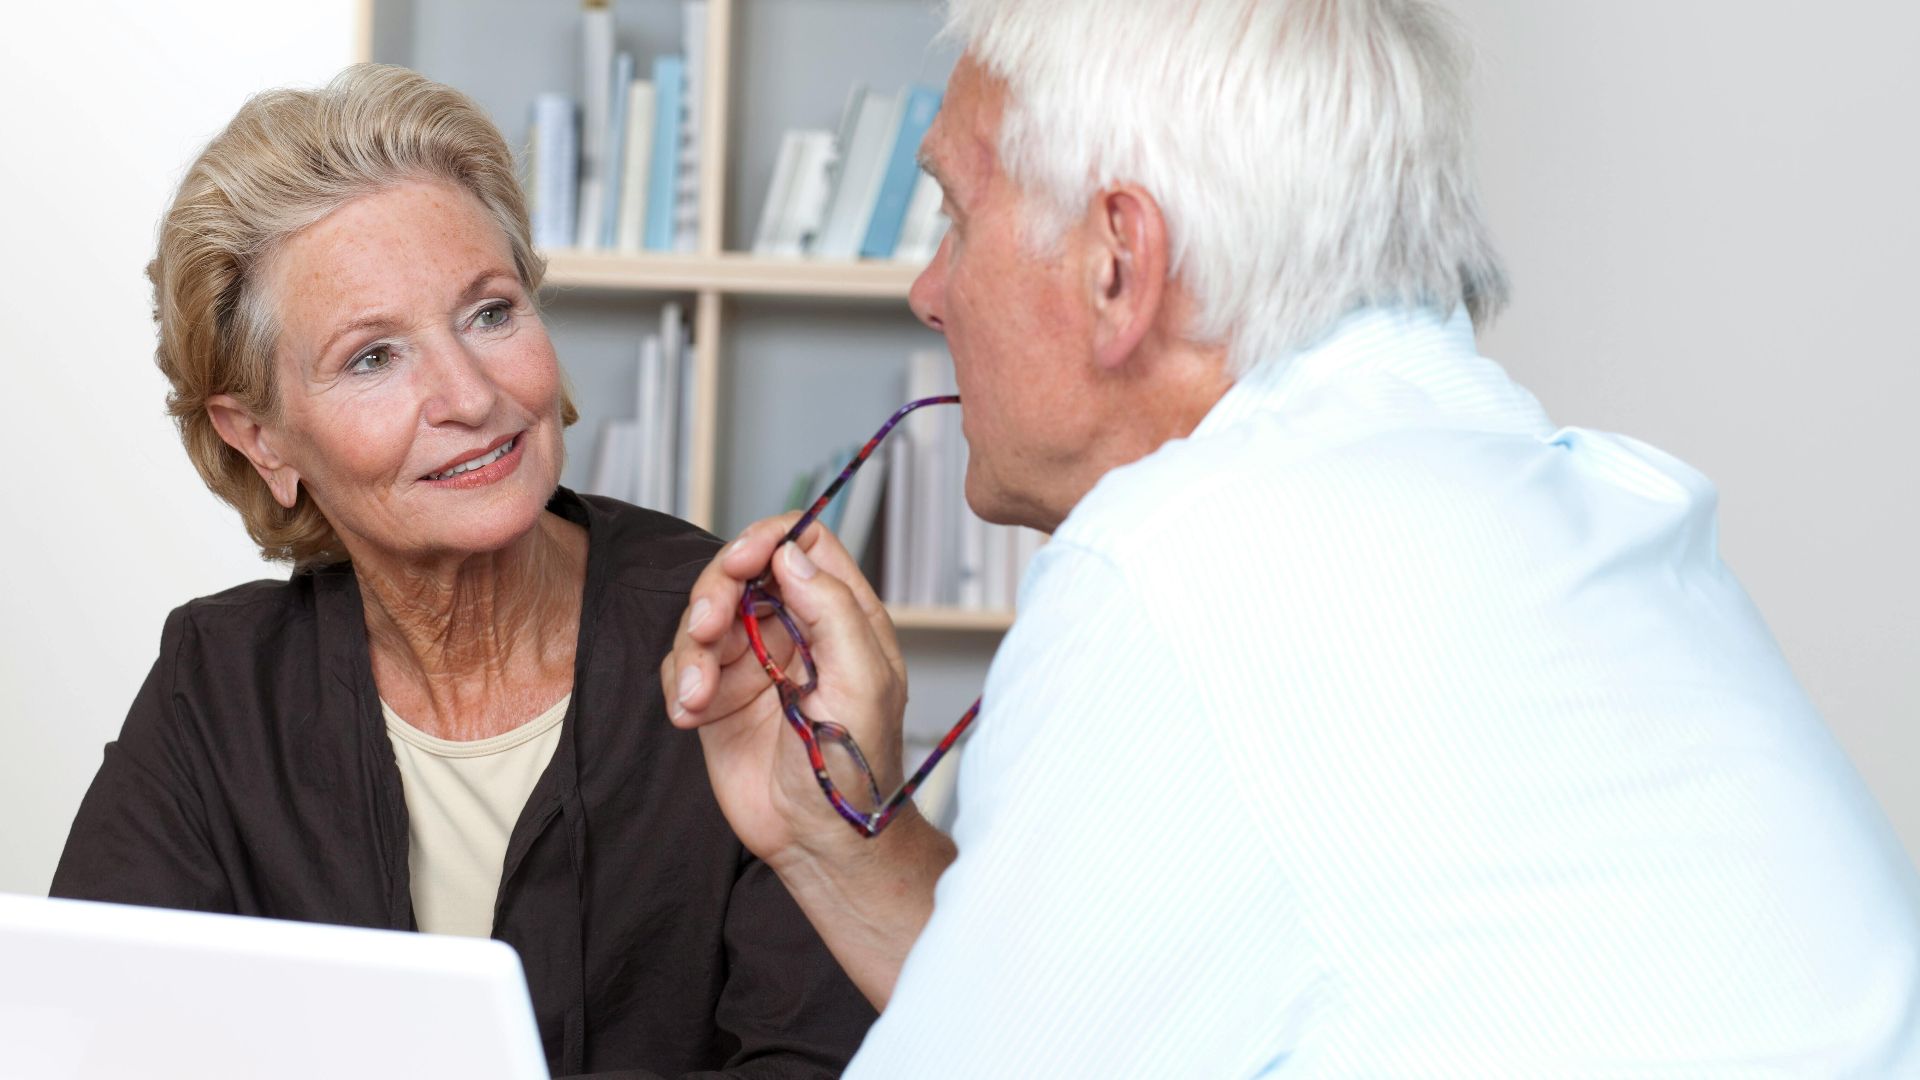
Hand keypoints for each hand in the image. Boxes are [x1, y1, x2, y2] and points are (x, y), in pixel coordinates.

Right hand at [662, 514, 909, 869]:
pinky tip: (689, 717)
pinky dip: (679, 685)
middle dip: (714, 593)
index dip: (767, 539)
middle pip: (741, 572)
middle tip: (705, 629)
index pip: (804, 542)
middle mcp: (795, 629)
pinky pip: (682, 665)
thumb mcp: (862, 682)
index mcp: (842, 615)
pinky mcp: (719, 696)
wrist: (820, 842)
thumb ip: (832, 610)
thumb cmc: (856, 767)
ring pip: (703, 616)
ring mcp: (754, 661)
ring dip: (691, 650)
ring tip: (698, 697)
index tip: (741, 563)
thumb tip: (790, 552)